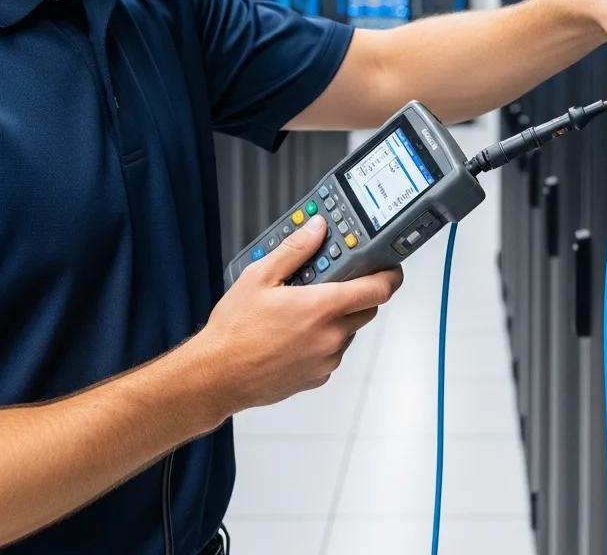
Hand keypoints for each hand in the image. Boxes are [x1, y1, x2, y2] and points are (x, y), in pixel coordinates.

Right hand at [194, 215, 401, 419]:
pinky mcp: (318, 377)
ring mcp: (326, 360)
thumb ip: (294, 250)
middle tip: (333, 281)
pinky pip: (333, 351)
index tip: (390, 266)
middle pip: (367, 308)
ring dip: (338, 317)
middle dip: (358, 292)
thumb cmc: (234, 331)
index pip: (379, 289)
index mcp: (322, 308)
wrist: (216, 377)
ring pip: (349, 330)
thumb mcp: (260, 277)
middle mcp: (331, 336)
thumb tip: (317, 229)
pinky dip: (324, 339)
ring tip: (303, 308)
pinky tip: (295, 333)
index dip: (391, 275)